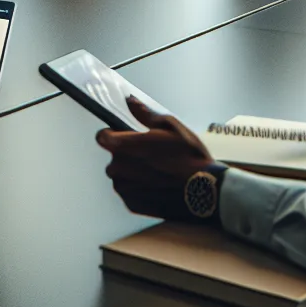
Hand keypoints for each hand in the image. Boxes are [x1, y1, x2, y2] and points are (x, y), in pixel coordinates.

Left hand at [96, 98, 217, 220]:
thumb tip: (131, 102)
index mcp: (124, 146)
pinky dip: (140, 188)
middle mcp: (118, 168)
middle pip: (114, 157)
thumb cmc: (190, 159)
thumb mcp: (172, 127)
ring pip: (122, 175)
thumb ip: (145, 114)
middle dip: (129, 155)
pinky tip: (159, 185)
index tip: (125, 136)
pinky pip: (130, 191)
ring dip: (133, 172)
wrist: (204, 193)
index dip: (114, 135)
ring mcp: (124, 188)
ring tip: (159, 171)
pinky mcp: (131, 204)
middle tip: (153, 155)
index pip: (102, 137)